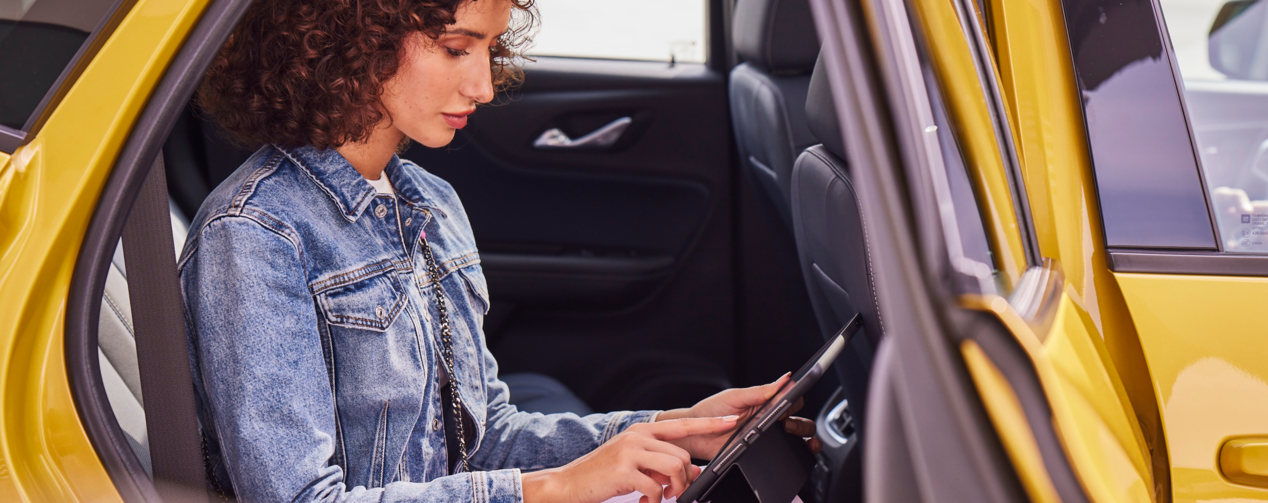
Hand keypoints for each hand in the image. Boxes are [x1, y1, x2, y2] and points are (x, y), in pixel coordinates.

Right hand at [521, 416, 738, 502]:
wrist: (569, 483)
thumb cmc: (603, 475)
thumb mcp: (633, 463)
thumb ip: (659, 463)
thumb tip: (690, 471)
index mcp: (642, 431)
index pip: (683, 424)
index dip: (709, 424)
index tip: (731, 421)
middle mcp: (638, 436)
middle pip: (682, 455)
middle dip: (685, 479)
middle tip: (675, 493)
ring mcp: (630, 451)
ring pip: (674, 468)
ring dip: (674, 489)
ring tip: (661, 497)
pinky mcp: (624, 470)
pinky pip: (656, 488)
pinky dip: (655, 500)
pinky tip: (644, 501)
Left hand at [656, 374, 821, 458]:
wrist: (695, 434)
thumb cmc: (711, 411)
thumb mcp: (734, 397)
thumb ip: (759, 391)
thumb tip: (785, 378)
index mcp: (765, 404)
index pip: (792, 401)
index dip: (797, 402)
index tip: (792, 404)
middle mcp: (770, 421)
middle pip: (801, 422)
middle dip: (802, 424)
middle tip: (787, 424)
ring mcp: (768, 439)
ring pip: (799, 440)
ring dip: (804, 438)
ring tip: (790, 433)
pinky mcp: (763, 455)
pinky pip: (786, 457)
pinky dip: (796, 455)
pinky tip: (791, 452)